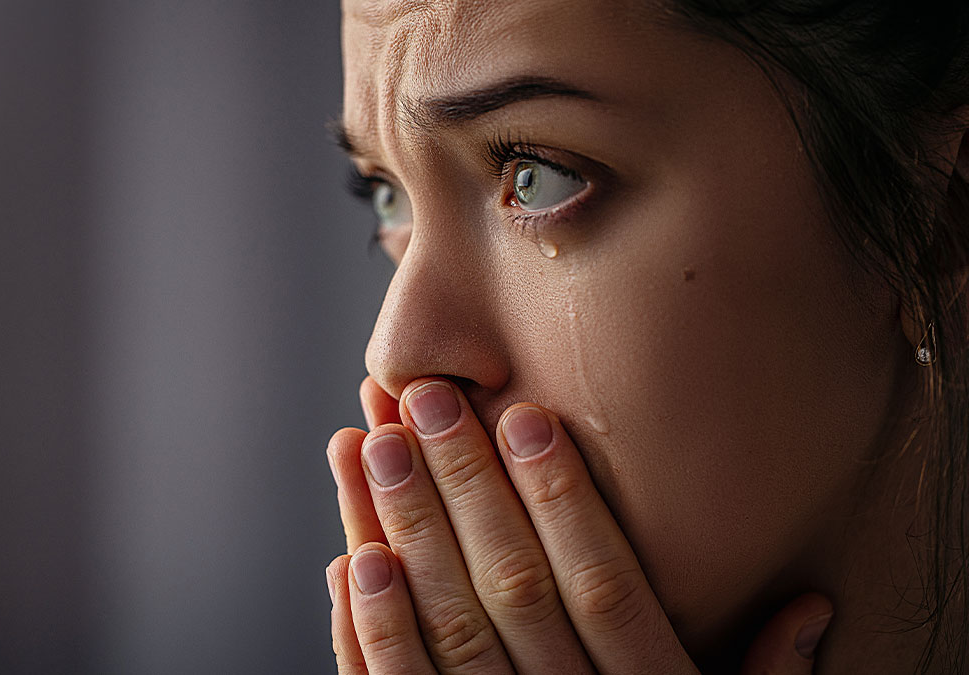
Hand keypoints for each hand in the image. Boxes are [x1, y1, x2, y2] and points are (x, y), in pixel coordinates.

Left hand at [325, 376, 832, 673]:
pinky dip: (367, 633)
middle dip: (462, 490)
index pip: (602, 585)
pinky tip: (348, 561)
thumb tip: (811, 610)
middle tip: (423, 402)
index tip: (524, 415)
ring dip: (398, 536)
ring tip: (368, 450)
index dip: (560, 499)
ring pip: (442, 631)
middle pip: (510, 591)